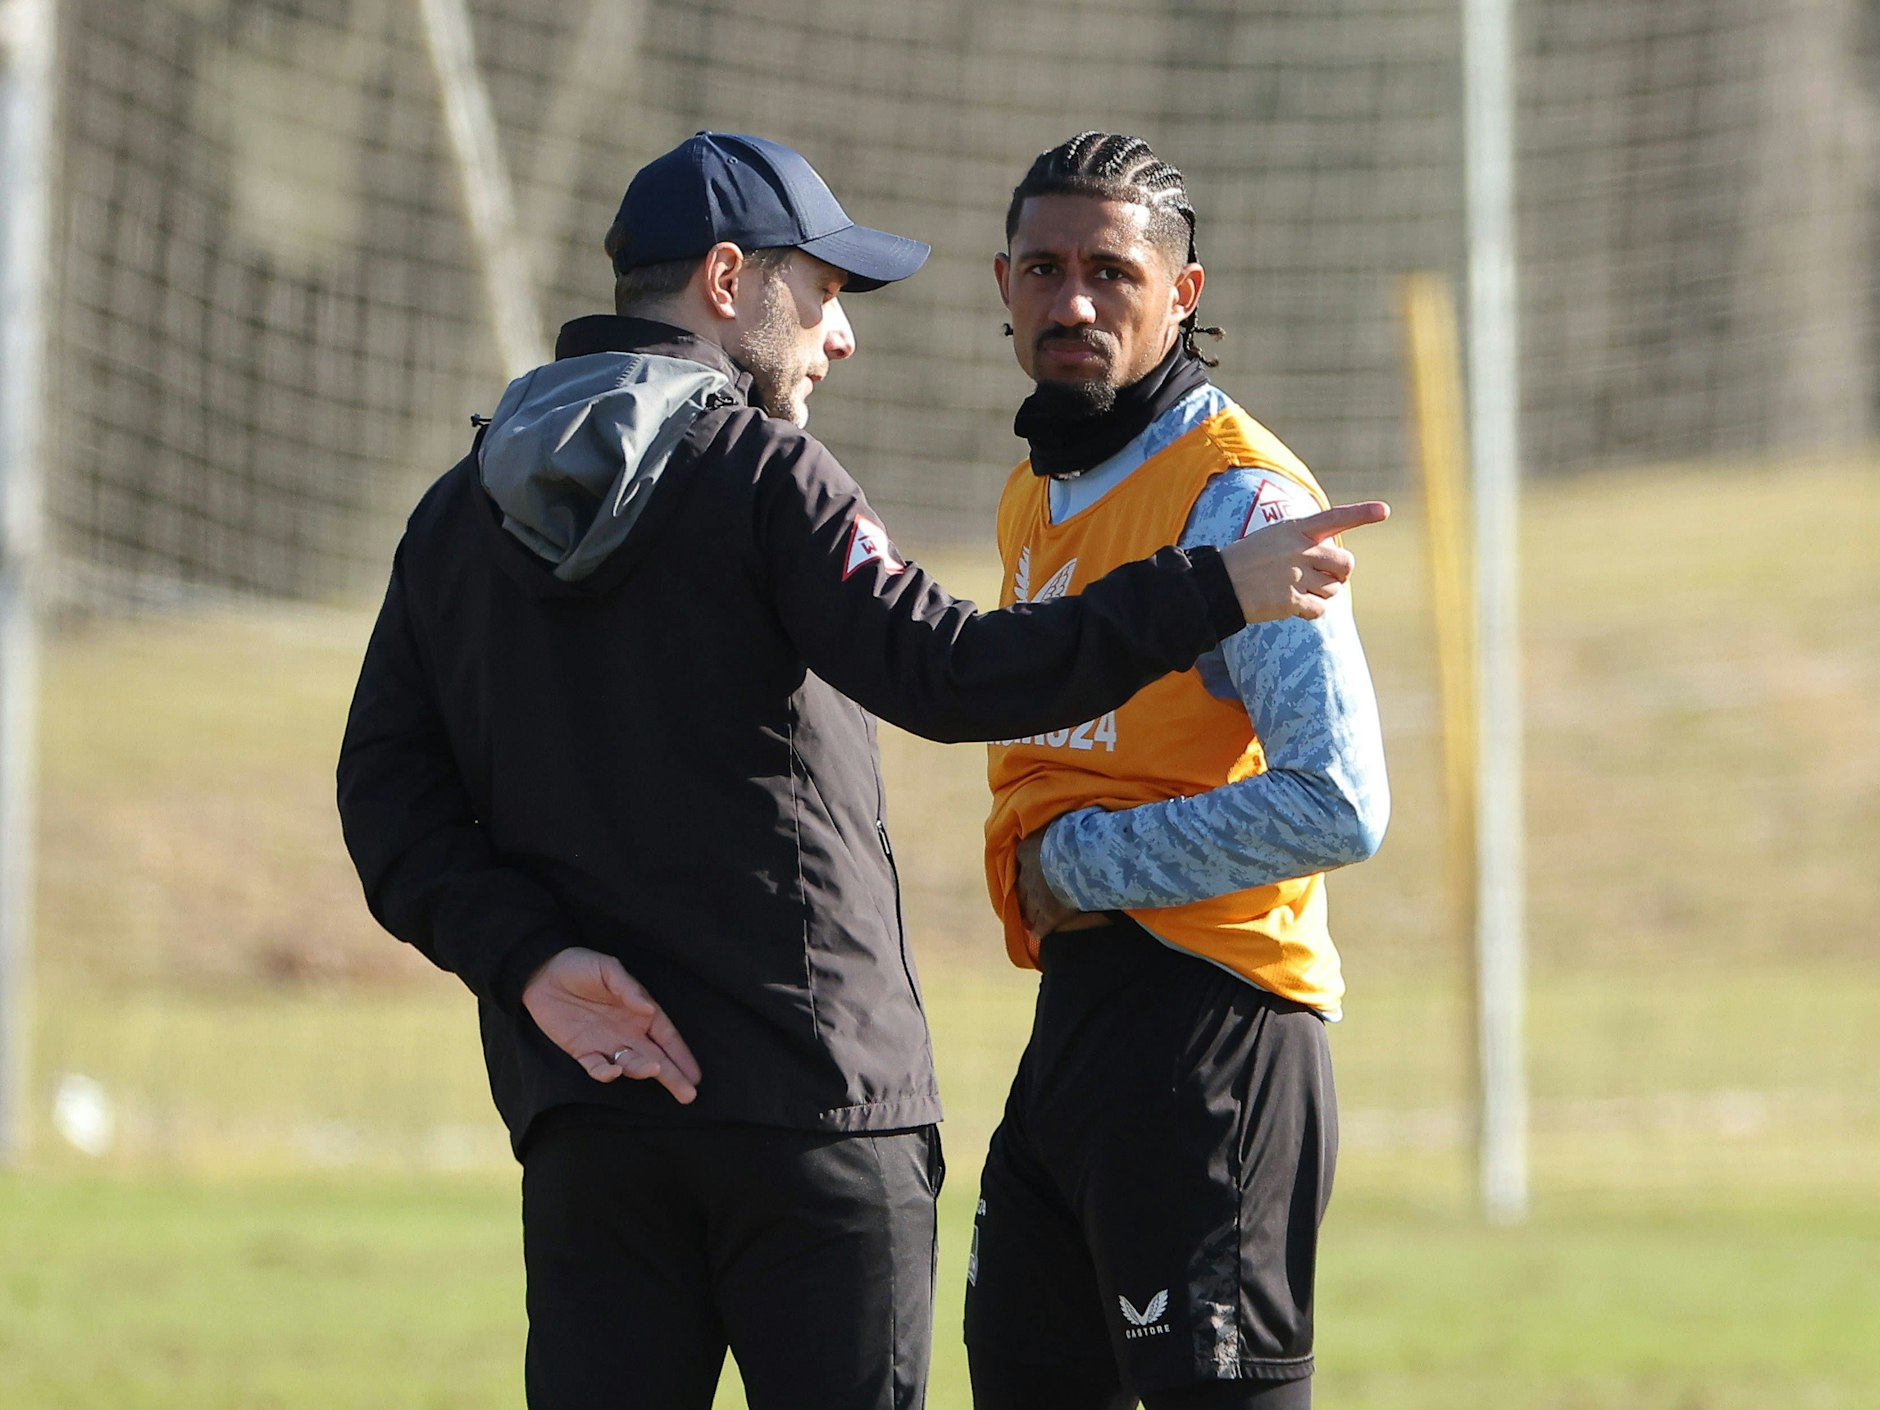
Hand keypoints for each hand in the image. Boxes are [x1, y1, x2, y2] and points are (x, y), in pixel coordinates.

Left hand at [522, 948, 700, 1103]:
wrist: (541, 973)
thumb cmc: (580, 966)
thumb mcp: (608, 969)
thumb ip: (628, 989)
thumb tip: (649, 1008)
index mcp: (640, 1012)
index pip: (667, 1037)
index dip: (681, 1055)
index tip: (695, 1075)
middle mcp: (628, 1032)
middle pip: (656, 1058)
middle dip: (673, 1076)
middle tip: (688, 1095)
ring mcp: (606, 1044)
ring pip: (630, 1064)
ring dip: (642, 1070)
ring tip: (655, 1072)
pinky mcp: (582, 1052)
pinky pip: (597, 1068)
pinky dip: (605, 1073)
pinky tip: (613, 1072)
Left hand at [1015, 828, 1076, 940]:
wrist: (1080, 858)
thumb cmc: (1074, 835)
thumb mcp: (1062, 823)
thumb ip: (1059, 826)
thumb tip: (1069, 817)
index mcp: (1027, 850)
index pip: (1021, 857)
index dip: (1027, 862)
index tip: (1031, 865)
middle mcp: (1026, 875)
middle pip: (1020, 888)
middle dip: (1024, 893)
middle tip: (1031, 897)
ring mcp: (1036, 898)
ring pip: (1027, 910)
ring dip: (1030, 913)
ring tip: (1033, 916)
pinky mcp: (1049, 915)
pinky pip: (1040, 927)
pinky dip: (1040, 929)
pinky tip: (1041, 931)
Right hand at [1219, 501, 1389, 623]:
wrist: (1219, 583)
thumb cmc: (1249, 561)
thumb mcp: (1275, 539)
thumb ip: (1307, 544)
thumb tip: (1338, 566)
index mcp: (1296, 529)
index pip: (1334, 517)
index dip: (1361, 513)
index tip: (1385, 510)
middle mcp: (1300, 549)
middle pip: (1346, 563)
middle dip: (1339, 573)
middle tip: (1320, 577)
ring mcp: (1296, 575)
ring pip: (1334, 589)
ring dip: (1322, 593)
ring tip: (1297, 589)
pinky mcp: (1291, 599)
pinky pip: (1320, 609)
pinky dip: (1311, 611)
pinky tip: (1292, 605)